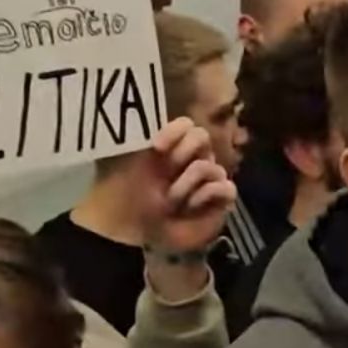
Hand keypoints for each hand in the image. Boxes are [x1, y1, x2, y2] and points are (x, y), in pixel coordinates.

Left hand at [140, 118, 236, 298]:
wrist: (131, 233)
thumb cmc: (124, 195)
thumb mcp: (120, 156)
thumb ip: (135, 133)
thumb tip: (142, 115)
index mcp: (170, 147)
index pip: (186, 124)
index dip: (174, 131)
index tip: (156, 147)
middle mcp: (191, 160)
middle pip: (203, 137)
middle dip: (181, 155)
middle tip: (165, 174)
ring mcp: (207, 181)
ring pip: (212, 165)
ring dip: (186, 184)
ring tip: (172, 201)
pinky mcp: (220, 202)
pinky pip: (227, 187)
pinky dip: (207, 195)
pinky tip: (190, 206)